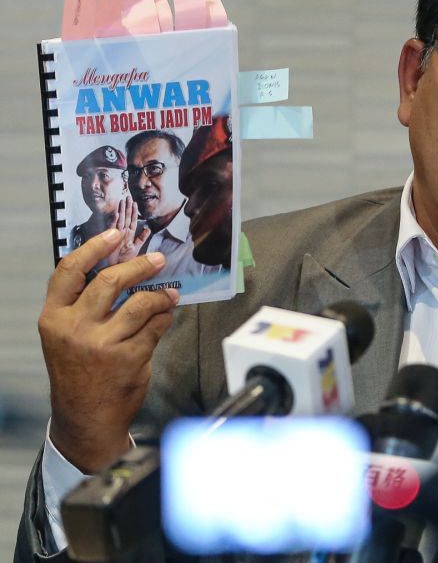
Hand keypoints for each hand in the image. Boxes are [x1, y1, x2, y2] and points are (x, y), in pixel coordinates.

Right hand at [38, 229, 177, 472]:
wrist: (85, 416)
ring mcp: (102, 344)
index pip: (69, 271)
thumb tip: (121, 268)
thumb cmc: (79, 371)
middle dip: (139, 266)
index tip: (114, 234)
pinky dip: (164, 319)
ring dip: (160, 295)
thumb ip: (84, 305)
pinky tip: (165, 317)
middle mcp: (74, 328)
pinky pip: (155, 327)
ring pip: (140, 303)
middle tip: (157, 260)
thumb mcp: (66, 335)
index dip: (93, 247)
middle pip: (110, 281)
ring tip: (169, 293)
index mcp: (54, 317)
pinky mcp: (129, 357)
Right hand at [104, 197, 150, 266]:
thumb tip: (148, 229)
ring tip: (122, 201)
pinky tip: (116, 214)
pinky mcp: (108, 243)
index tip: (135, 202)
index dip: (133, 212)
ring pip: (119, 222)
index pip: (131, 221)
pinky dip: (113, 222)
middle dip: (127, 208)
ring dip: (121, 211)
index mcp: (128, 235)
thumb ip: (142, 238)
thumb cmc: (123, 262)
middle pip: (125, 219)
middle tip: (128, 197)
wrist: (114, 273)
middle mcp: (121, 235)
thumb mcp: (135, 248)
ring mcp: (115, 238)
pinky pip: (111, 232)